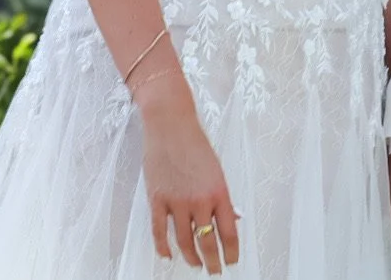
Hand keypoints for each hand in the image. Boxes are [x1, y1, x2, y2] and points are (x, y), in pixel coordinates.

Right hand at [136, 68, 239, 270]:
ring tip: (195, 264)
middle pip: (207, 242)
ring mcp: (177, 201)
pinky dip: (163, 247)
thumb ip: (222, 197)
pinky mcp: (157, 199)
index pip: (229, 232)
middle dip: (212, 262)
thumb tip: (233, 219)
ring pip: (184, 241)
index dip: (231, 252)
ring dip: (191, 257)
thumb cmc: (196, 144)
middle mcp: (200, 200)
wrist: (171, 125)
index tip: (231, 262)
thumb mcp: (217, 169)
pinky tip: (168, 255)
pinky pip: (160, 231)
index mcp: (219, 192)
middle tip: (214, 271)